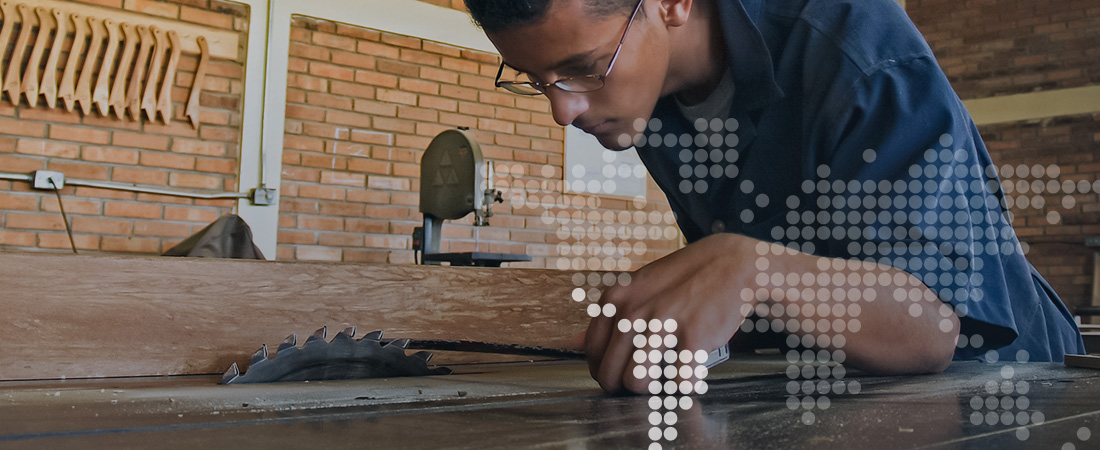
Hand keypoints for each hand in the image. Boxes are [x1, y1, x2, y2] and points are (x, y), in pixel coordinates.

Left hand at [584, 233, 757, 393]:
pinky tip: (688, 376)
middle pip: (610, 373)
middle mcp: (634, 311)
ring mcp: (663, 324)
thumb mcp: (638, 288)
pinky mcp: (694, 337)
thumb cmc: (684, 278)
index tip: (618, 375)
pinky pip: (678, 383)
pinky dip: (684, 387)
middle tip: (643, 385)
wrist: (731, 263)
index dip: (604, 371)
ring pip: (636, 382)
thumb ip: (608, 316)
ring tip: (663, 382)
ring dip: (650, 391)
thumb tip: (574, 341)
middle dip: (623, 388)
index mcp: (616, 299)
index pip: (592, 353)